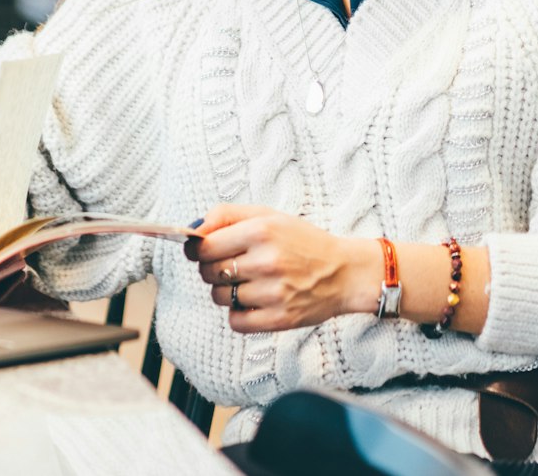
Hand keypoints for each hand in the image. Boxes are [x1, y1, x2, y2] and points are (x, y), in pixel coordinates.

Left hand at [185, 204, 375, 333]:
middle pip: (208, 272)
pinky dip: (239, 313)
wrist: (344, 273)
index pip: (204, 246)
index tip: (203, 251)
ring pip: (219, 297)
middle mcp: (266, 261)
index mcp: (262, 231)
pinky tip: (255, 301)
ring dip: (227, 291)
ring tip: (250, 282)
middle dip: (212, 269)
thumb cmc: (303, 242)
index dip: (197, 249)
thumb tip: (193, 230)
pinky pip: (235, 321)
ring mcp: (273, 293)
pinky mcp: (278, 319)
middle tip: (233, 265)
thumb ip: (228, 215)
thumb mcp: (270, 216)